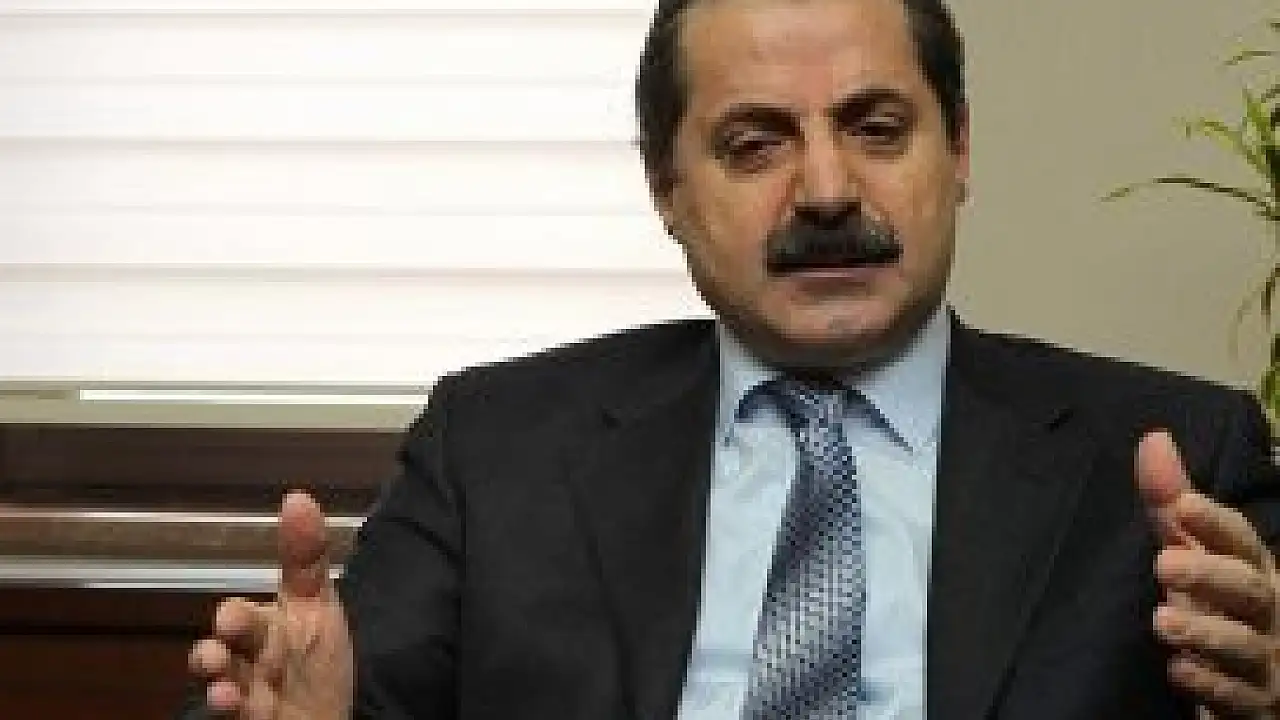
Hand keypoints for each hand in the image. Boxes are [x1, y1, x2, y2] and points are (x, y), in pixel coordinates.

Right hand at [189, 491, 353, 719]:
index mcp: (266, 622)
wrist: (321, 719)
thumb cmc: (317, 662)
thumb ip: (306, 557)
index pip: (246, 613)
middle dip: (224, 636)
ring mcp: (244, 686)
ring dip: (214, 672)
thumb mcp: (318, 607)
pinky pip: (231, 711)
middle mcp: (249, 652)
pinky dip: (226, 705)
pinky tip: (229, 701)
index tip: (230, 615)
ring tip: (218, 673)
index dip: (237, 615)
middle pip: (230, 641)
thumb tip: (297, 495)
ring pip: (221, 675)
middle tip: (229, 628)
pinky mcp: (246, 716)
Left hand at [1137, 430, 1278, 717]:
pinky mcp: (1254, 702)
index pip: (1242, 541)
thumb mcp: (1192, 553)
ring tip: (1162, 620)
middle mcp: (1268, 613)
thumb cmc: (1218, 607)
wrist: (1248, 684)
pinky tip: (1179, 670)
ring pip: (1244, 645)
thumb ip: (1172, 505)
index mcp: (1255, 571)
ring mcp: (1265, 660)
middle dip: (1210, 574)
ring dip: (1205, 632)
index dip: (1216, 524)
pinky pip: (1237, 696)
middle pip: (1248, 589)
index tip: (1183, 505)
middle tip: (1164, 563)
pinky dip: (1210, 683)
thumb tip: (1154, 439)